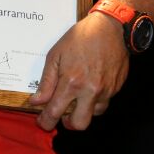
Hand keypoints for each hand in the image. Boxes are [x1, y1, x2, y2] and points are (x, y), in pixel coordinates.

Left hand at [29, 12, 128, 130]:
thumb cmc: (80, 39)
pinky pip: (104, 103)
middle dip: (68, 123)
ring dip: (82, 111)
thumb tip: (37, 101)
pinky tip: (87, 88)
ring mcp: (106, 91)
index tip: (43, 122)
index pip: (55, 112)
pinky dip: (94, 101)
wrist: (110, 29)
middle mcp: (90, 91)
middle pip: (79, 124)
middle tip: (61, 115)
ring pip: (94, 115)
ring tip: (75, 98)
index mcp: (72, 83)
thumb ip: (46, 82)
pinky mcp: (116, 88)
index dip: (46, 121)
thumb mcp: (55, 56)